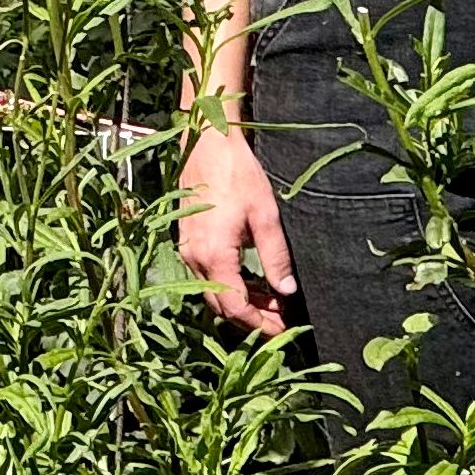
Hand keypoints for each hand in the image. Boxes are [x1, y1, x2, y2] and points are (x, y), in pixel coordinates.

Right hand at [177, 126, 296, 334]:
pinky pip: (208, 276)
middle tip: (281, 322)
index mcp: (214, 255)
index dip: (258, 324)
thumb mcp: (265, 215)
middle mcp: (194, 258)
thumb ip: (275, 256)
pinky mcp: (189, 241)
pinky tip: (253, 282)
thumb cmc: (237, 173)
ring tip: (273, 303)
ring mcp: (188, 250)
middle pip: (222, 305)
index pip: (234, 307)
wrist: (207, 143)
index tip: (282, 331)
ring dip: (242, 302)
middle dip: (252, 318)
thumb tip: (286, 291)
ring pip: (214, 292)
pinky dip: (230, 285)